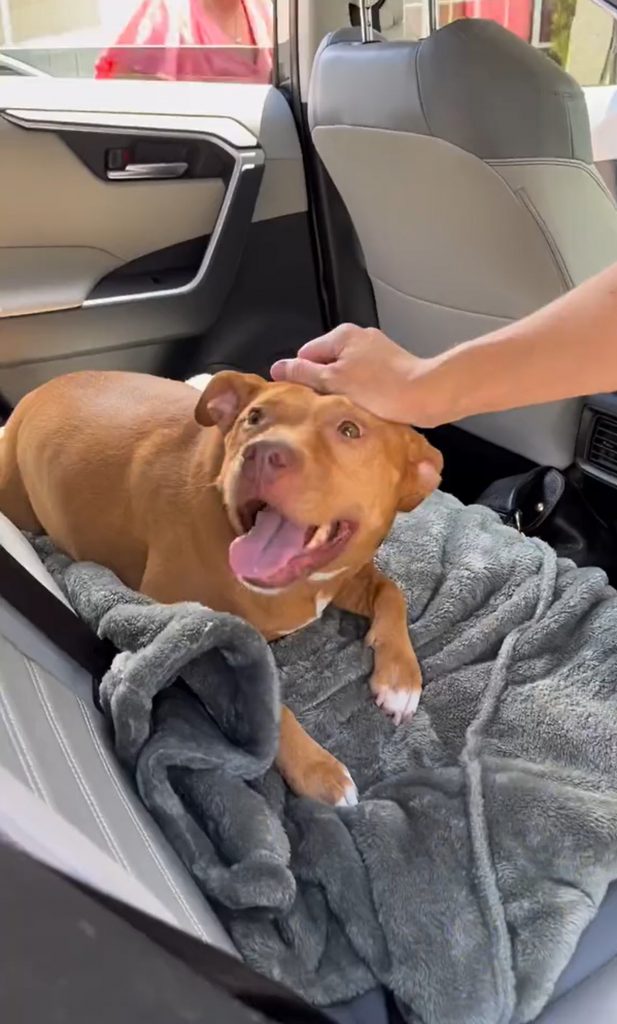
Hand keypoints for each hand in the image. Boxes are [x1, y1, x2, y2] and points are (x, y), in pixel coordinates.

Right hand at [271, 324, 437, 425]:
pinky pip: (364, 382)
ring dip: (343, 393)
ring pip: (345, 375)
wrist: (427, 395)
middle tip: (327, 407)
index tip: (306, 398)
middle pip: (326, 364)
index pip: (305, 354)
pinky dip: (361, 395)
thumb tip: (277, 367)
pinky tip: (366, 409)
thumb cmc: (381, 388)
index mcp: (342, 335)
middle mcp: (359, 338)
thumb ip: (303, 373)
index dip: (302, 377)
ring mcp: (376, 352)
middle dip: (324, 385)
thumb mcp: (333, 381)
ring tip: (348, 410)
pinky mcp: (390, 368)